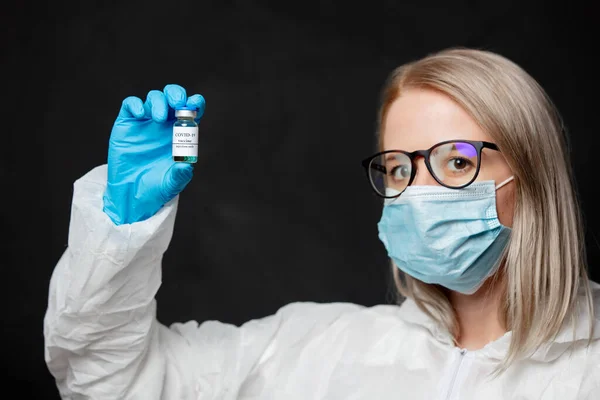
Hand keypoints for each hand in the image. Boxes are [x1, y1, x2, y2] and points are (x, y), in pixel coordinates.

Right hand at [102, 84, 205, 224]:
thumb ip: (180, 175)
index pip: (192, 111)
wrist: (131, 196)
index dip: (195, 103)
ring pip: (154, 97)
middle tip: (178, 104)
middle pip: (172, 97)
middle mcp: (164, 124)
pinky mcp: (127, 123)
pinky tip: (141, 115)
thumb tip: (186, 165)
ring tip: (159, 119)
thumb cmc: (156, 188)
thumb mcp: (171, 184)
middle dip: (177, 94)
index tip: (195, 104)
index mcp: (181, 134)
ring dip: (159, 102)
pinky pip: (130, 104)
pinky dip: (136, 104)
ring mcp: (145, 122)